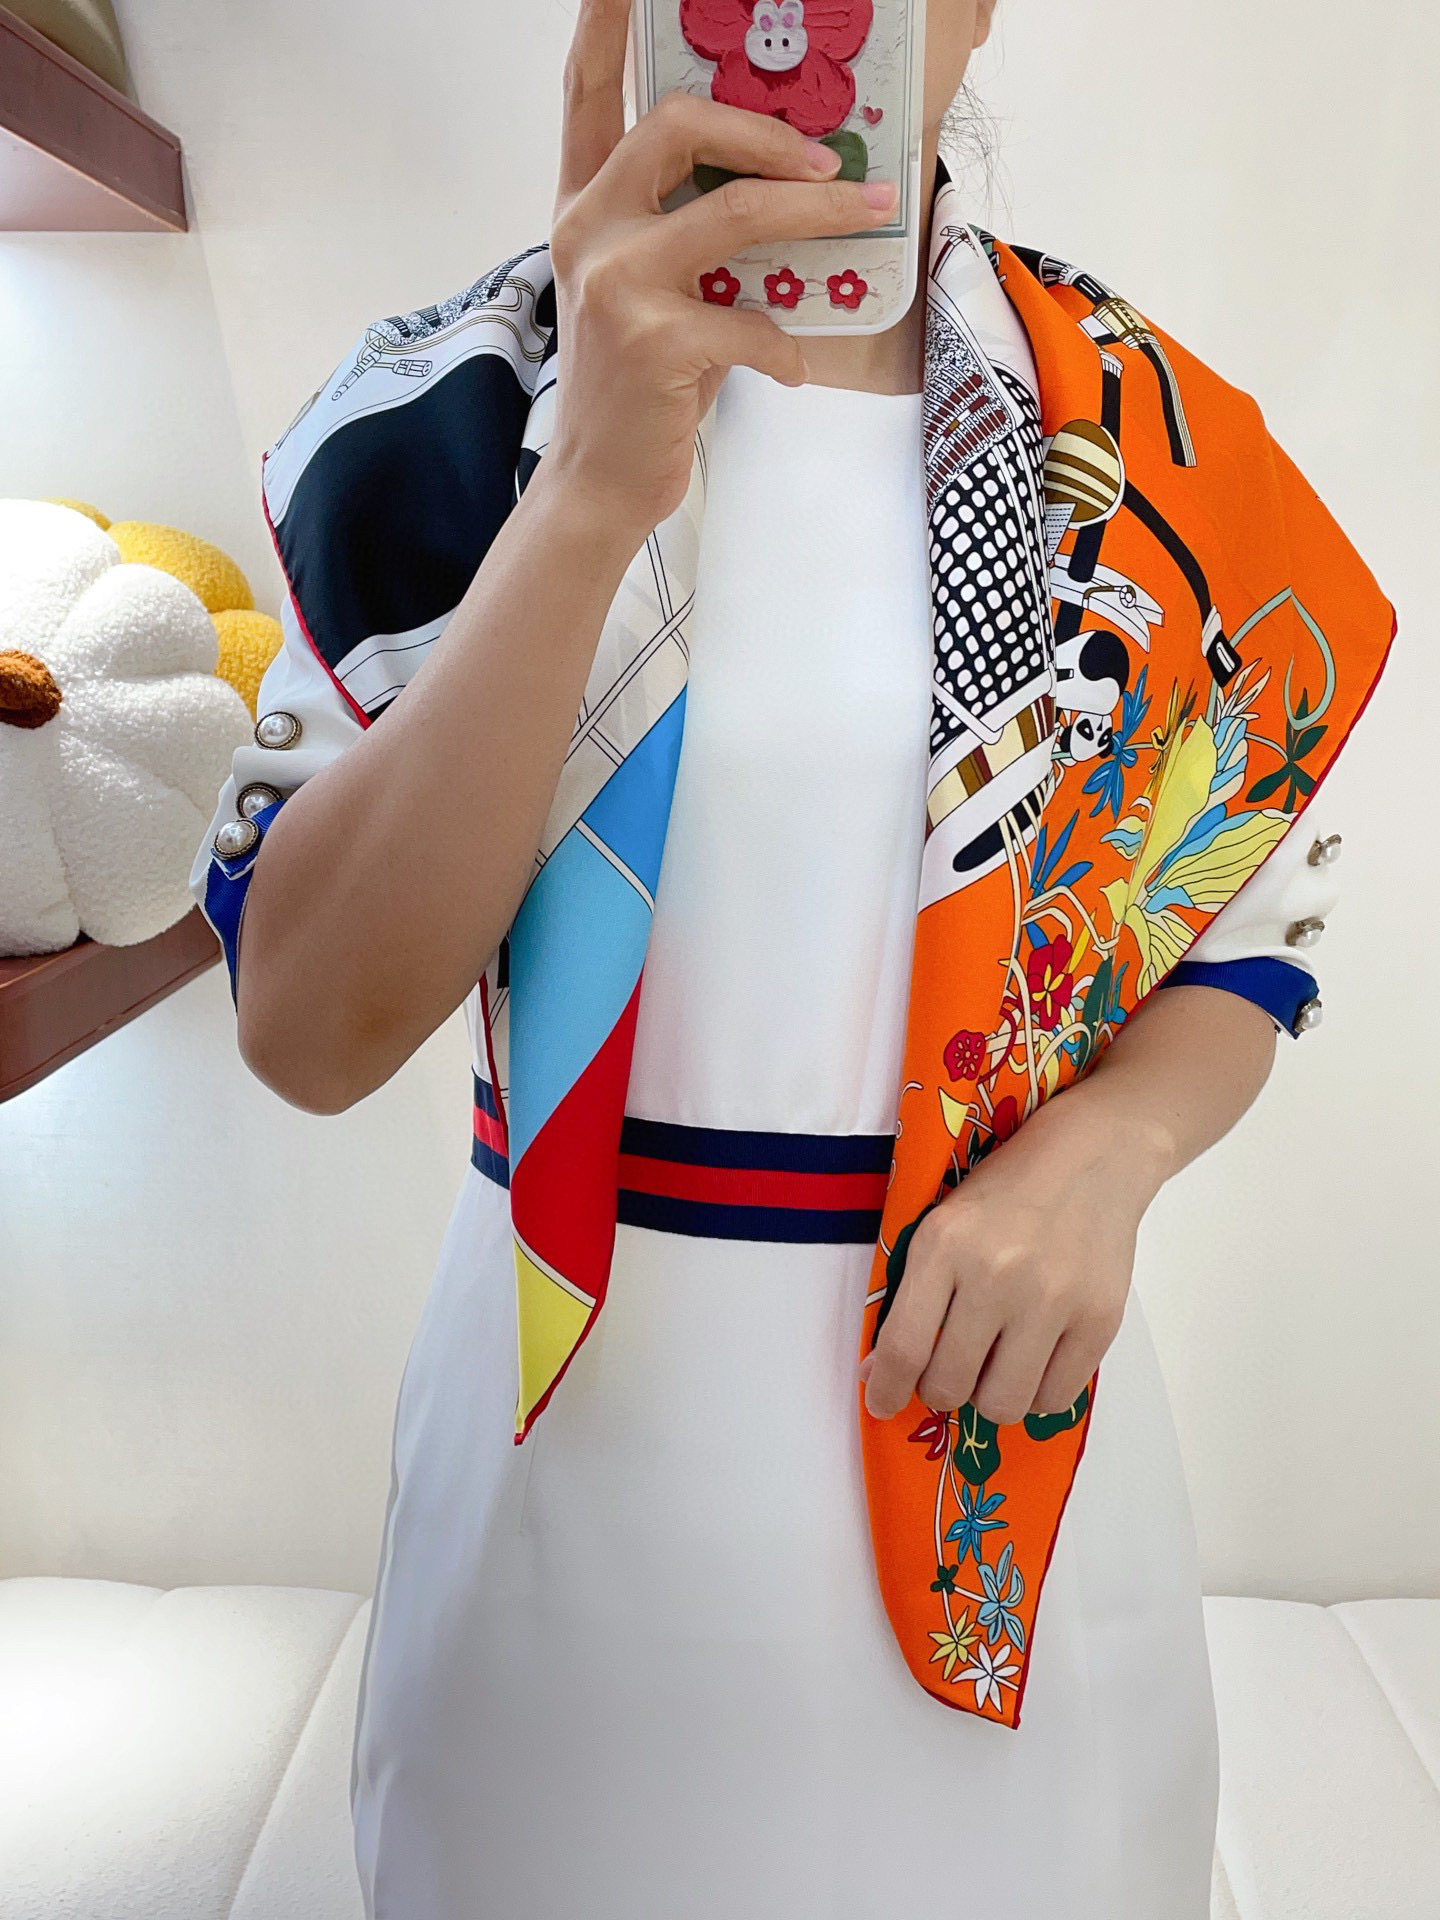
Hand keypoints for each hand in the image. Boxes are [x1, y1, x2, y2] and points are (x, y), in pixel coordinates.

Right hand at [545, 0, 897, 540]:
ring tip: (867, 220)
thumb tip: (784, 191)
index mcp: (584, 206)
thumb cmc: (637, 386)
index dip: (605, 26)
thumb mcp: (649, 292)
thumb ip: (684, 232)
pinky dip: (785, 344)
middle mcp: (589, 229)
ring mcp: (617, 282)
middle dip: (770, 133)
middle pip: (679, 126)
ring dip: (818, 215)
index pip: (588, 94)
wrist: (601, 480)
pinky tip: (789, 364)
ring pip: (736, 211)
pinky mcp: (654, 340)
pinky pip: (751, 320)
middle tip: (832, 163)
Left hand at [862, 1085, 1174, 1425]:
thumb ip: (911, 1295)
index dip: (885, 1389)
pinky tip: (1032, 1362)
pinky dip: (1036, 1393)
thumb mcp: (942, 1224)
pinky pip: (1056, 1398)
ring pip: (1003, 1404)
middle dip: (940, 1389)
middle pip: (950, 1385)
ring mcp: (1053, 1299)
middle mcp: (996, 1274)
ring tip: (993, 1366)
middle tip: (949, 1370)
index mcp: (944, 1245)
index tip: (881, 1402)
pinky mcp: (1100, 1319)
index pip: (903, 1347)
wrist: (1094, 1154)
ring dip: (988, 1397)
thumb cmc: (1007, 1191)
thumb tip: (880, 1372)